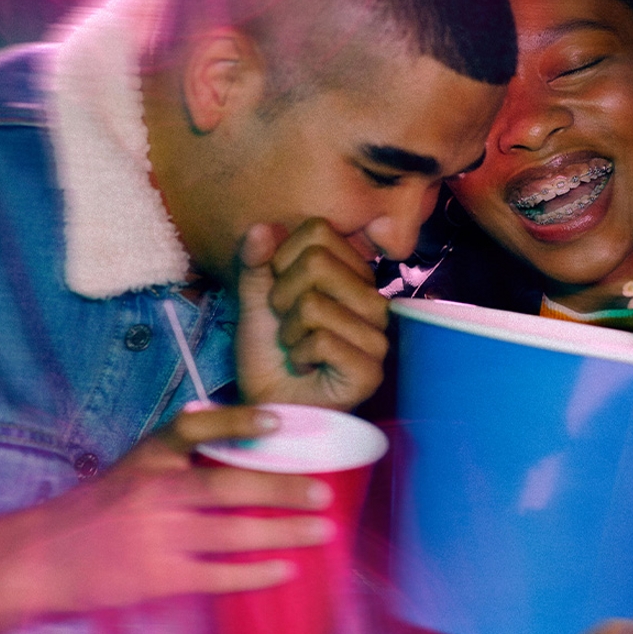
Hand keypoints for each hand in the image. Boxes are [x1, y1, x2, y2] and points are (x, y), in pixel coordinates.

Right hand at [0, 404, 335, 633]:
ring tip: (321, 531)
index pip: (195, 428)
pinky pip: (218, 575)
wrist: (40, 558)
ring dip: (283, 532)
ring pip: (233, 532)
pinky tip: (285, 570)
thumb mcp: (131, 466)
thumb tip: (217, 413)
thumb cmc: (95, 509)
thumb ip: (174, 449)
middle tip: (322, 493)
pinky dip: (255, 574)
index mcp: (149, 456)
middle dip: (283, 488)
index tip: (277, 421)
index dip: (237, 421)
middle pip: (229, 484)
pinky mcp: (157, 577)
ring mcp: (157, 536)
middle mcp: (155, 490)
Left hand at [236, 219, 389, 409]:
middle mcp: (374, 301)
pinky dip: (300, 355)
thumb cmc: (270, 353)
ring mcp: (377, 336)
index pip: (318, 231)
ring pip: (314, 303)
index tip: (280, 294)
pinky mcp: (370, 370)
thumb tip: (260, 228)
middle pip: (316, 261)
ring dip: (289, 331)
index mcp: (353, 276)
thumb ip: (256, 263)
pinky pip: (321, 340)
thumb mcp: (255, 299)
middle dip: (282, 296)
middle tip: (287, 325)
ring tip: (297, 348)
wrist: (270, 406)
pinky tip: (307, 367)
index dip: (282, 259)